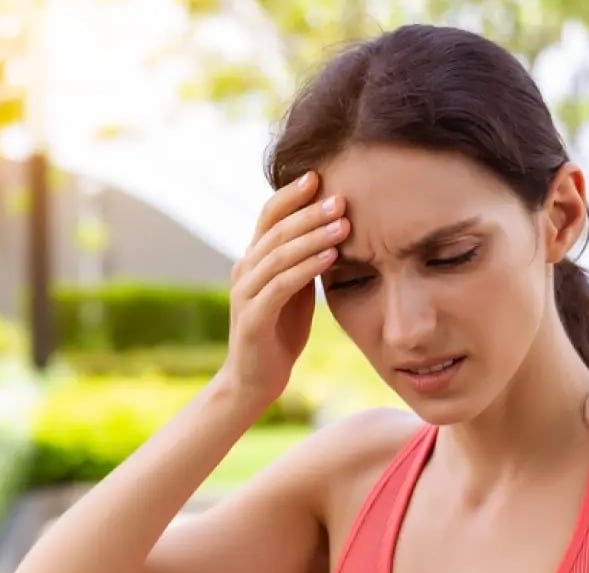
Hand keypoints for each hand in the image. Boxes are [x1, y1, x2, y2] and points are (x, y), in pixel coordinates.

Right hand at [219, 169, 347, 407]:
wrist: (255, 380)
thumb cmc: (279, 333)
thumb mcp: (294, 289)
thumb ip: (304, 261)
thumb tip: (334, 228)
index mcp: (253, 259)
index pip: (269, 216)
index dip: (292, 194)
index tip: (320, 175)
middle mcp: (244, 270)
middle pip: (276, 230)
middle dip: (310, 212)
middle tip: (342, 198)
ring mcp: (245, 293)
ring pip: (279, 254)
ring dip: (313, 236)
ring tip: (344, 224)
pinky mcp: (253, 318)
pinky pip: (281, 285)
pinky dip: (307, 268)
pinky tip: (331, 257)